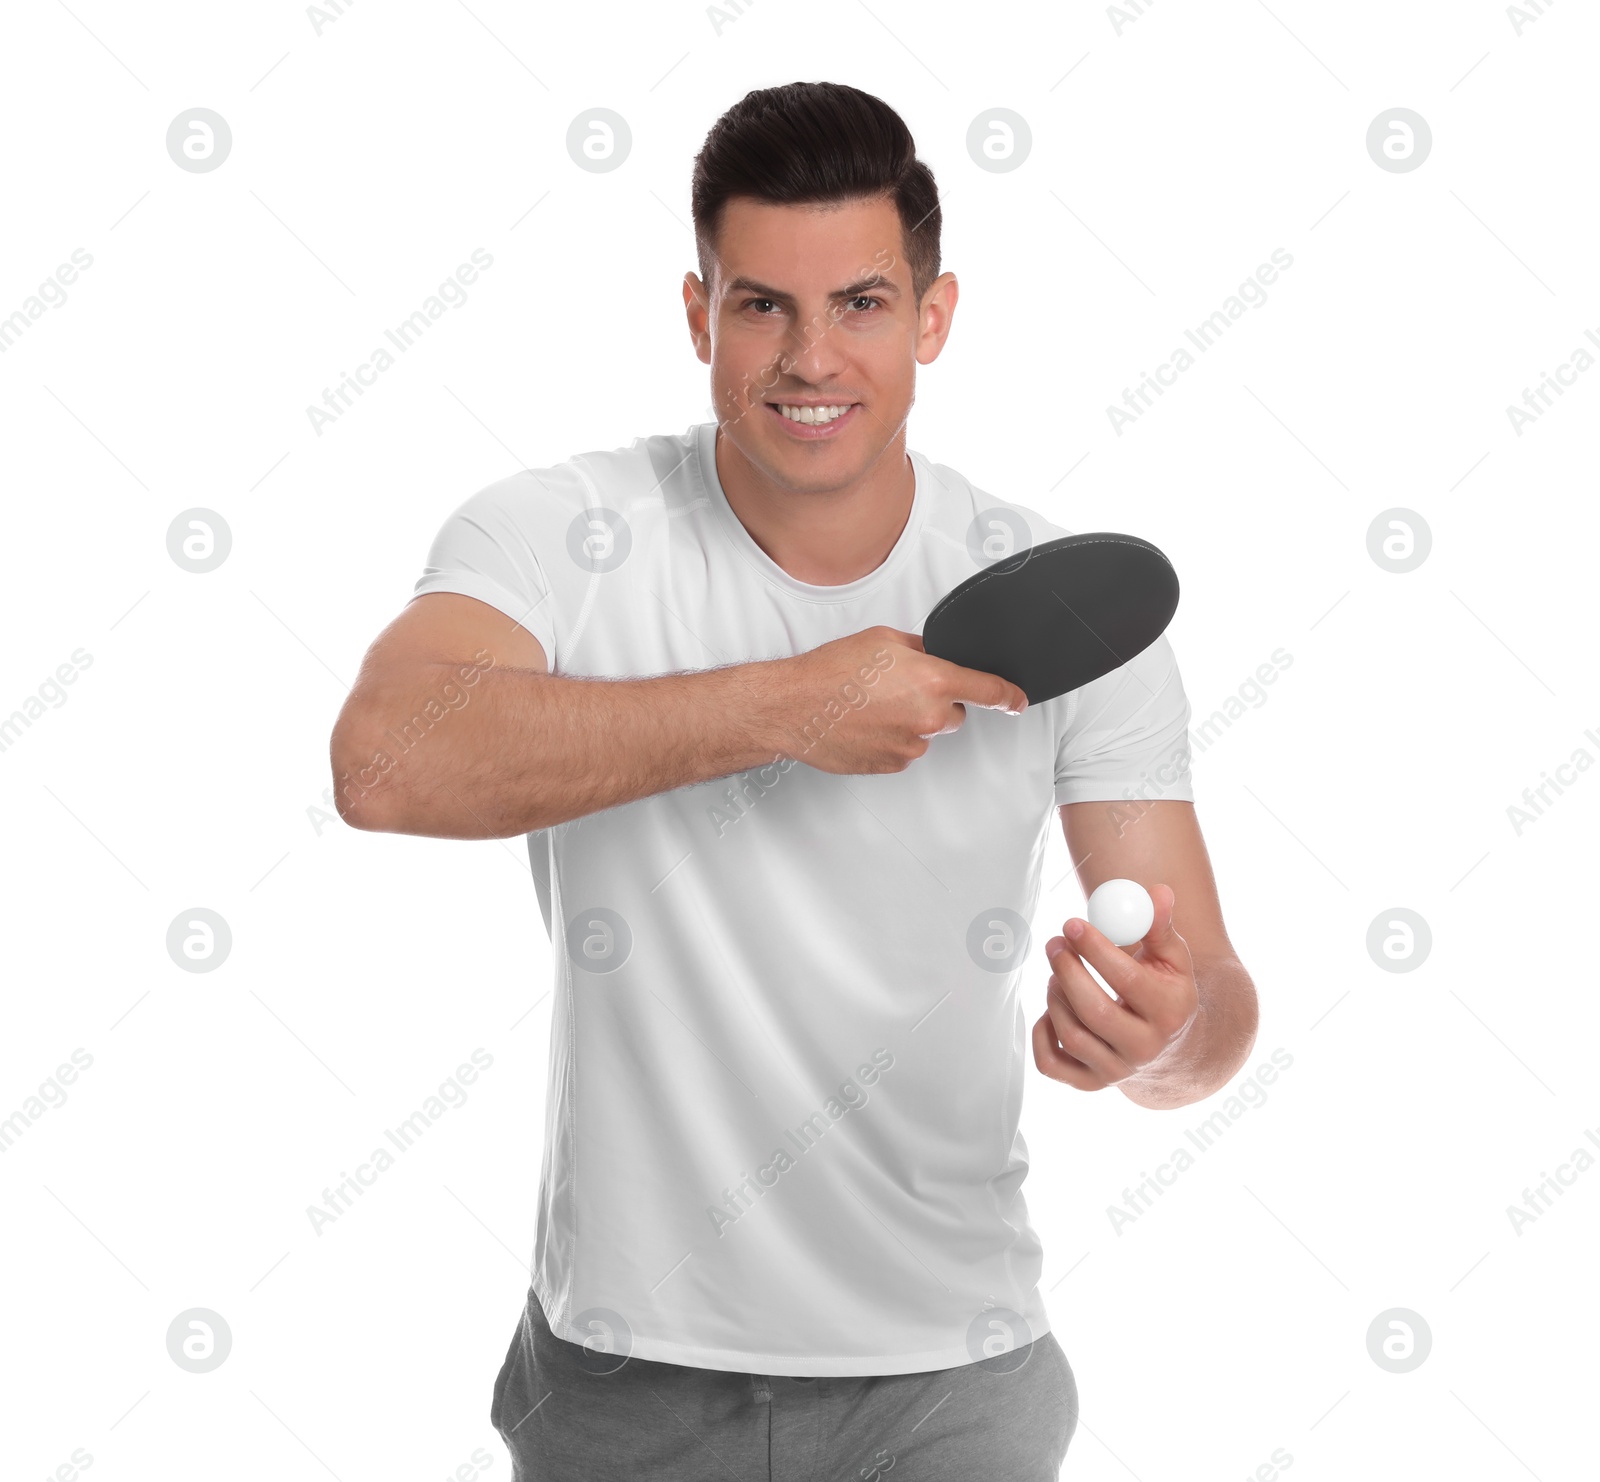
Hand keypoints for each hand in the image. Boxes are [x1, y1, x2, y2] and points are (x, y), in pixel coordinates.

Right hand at [768, 626, 1027, 775]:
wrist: (795, 708)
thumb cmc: (830, 672)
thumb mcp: (882, 639)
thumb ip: (919, 649)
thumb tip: (933, 655)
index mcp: (933, 680)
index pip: (988, 690)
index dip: (1009, 695)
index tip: (1018, 700)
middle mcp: (928, 717)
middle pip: (953, 714)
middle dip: (934, 702)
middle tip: (896, 690)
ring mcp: (911, 745)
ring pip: (926, 733)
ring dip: (909, 721)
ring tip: (871, 707)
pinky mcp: (892, 764)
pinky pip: (904, 750)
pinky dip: (891, 739)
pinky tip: (865, 725)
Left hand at [1031, 884, 1198, 1090]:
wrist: (1166, 1043)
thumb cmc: (1162, 988)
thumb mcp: (1170, 957)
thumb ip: (1158, 925)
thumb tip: (1157, 892)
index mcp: (1170, 1012)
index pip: (1127, 979)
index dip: (1095, 948)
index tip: (1072, 923)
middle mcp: (1145, 1049)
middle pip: (1094, 1011)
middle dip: (1067, 971)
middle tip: (1054, 942)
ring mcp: (1116, 1071)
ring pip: (1071, 1034)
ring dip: (1055, 994)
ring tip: (1059, 971)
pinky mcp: (1090, 1084)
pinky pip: (1051, 1064)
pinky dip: (1041, 1033)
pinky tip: (1050, 1008)